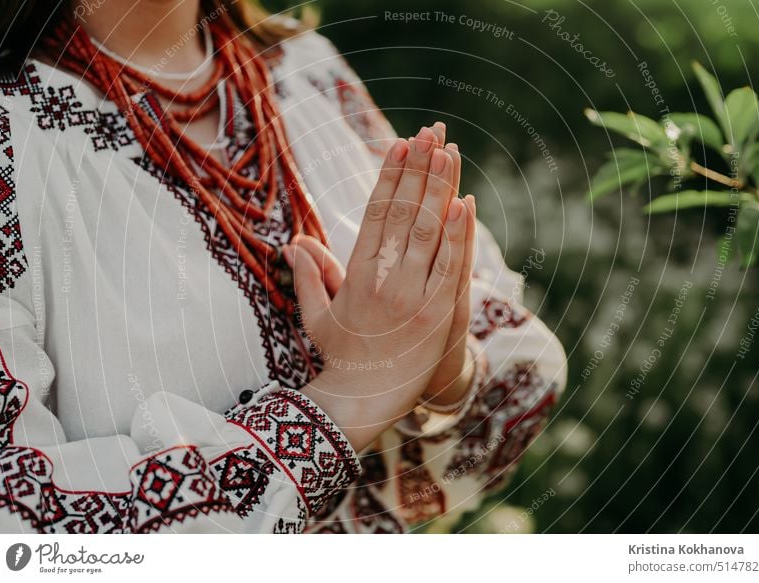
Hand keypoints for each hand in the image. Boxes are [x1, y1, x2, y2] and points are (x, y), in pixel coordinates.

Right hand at [284, 126, 468, 450]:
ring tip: (448, 152)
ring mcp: (412, 296)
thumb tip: (293, 242)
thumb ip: (310, 274)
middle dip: (417, 170)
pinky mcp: (437, 315)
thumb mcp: (316, 315)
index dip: (389, 177)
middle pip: (403, 213)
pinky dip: (458, 235)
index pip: (375, 214)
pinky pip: (450, 268)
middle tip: (429, 133)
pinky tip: (465, 203)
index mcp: (356, 275)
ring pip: (428, 232)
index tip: (399, 145)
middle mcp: (383, 279)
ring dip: (439, 189)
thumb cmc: (339, 357)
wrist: (363, 401)